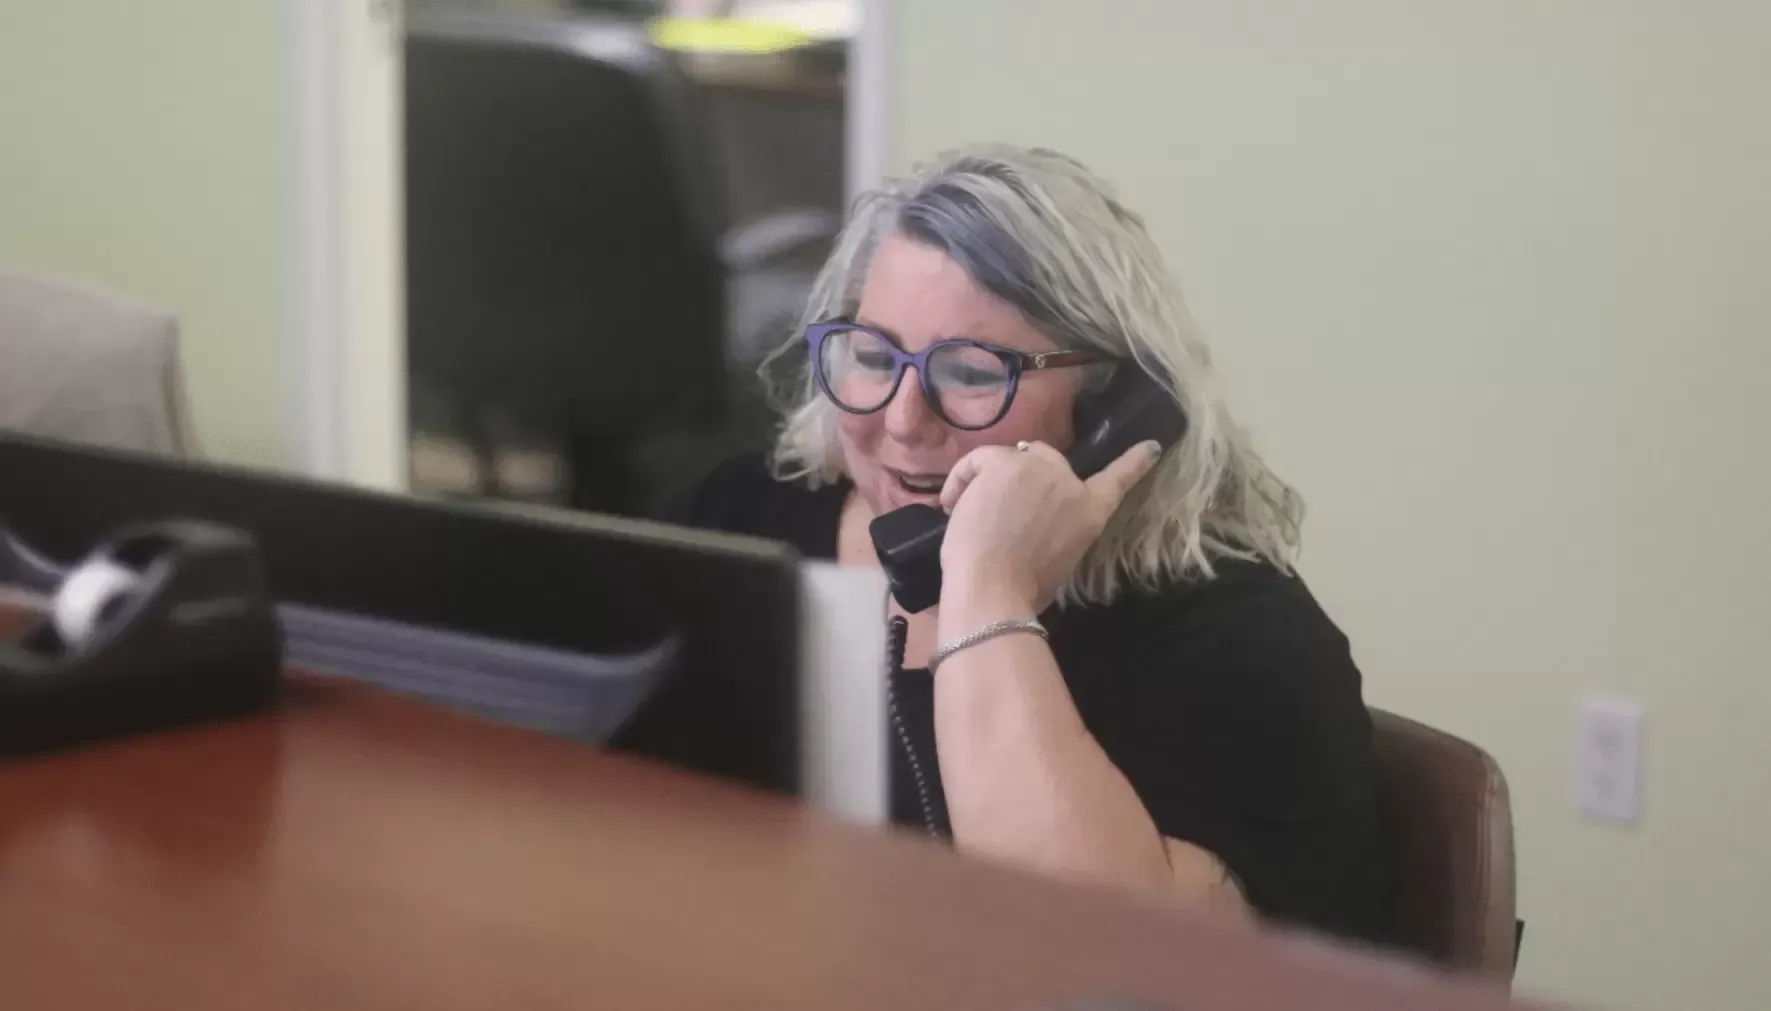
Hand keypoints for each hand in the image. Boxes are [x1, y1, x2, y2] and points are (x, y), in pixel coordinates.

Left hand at [937, 439, 1161, 613]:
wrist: (995, 587)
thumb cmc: (1022, 589)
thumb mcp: (1056, 560)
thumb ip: (1054, 531)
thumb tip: (1028, 526)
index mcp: (1091, 513)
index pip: (1118, 480)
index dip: (1134, 463)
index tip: (1152, 446)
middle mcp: (1069, 482)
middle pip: (1045, 458)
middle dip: (1022, 476)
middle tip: (997, 509)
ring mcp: (1036, 469)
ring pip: (1007, 458)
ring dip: (986, 482)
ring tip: (965, 513)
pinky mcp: (1003, 463)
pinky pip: (977, 460)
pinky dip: (960, 480)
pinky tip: (952, 505)